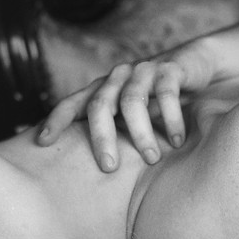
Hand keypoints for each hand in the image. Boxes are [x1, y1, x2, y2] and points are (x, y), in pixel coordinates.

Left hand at [37, 40, 217, 169]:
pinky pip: (167, 93)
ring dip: (141, 133)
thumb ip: (116, 131)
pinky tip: (176, 141)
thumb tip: (98, 173)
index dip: (57, 120)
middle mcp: (118, 78)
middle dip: (101, 137)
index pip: (73, 103)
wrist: (196, 65)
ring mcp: (143, 71)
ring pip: (132, 101)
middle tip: (108, 168)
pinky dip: (171, 120)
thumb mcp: (133, 114)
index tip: (42, 142)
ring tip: (152, 159)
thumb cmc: (159, 100)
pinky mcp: (169, 69)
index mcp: (104, 89)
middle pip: (99, 105)